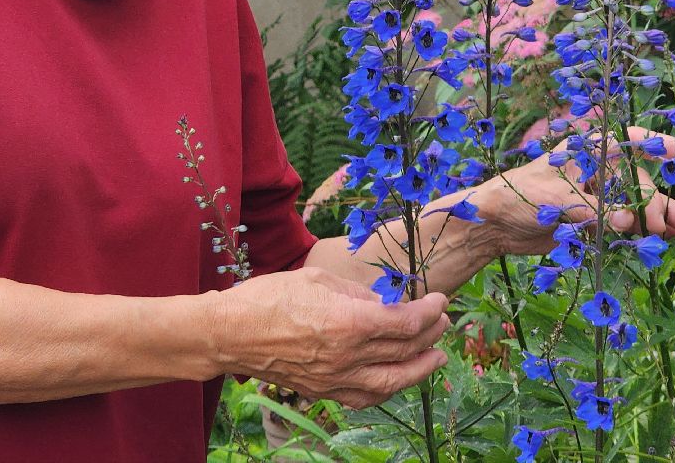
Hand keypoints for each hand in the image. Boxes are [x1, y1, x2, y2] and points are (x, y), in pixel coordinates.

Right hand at [214, 267, 449, 408]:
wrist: (231, 333)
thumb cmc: (269, 297)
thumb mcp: (318, 279)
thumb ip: (356, 293)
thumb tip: (382, 302)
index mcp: (349, 322)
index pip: (406, 322)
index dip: (430, 311)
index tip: (440, 300)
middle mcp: (348, 355)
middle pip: (405, 349)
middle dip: (431, 334)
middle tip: (443, 321)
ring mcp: (336, 379)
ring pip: (393, 380)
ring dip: (421, 368)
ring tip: (436, 356)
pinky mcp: (323, 391)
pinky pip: (366, 396)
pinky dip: (389, 388)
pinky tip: (399, 379)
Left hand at [474, 126, 674, 256]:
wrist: (494, 223)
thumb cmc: (518, 195)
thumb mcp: (553, 199)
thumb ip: (591, 209)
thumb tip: (625, 221)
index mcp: (587, 151)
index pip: (630, 142)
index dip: (662, 146)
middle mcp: (597, 171)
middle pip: (638, 182)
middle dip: (656, 202)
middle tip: (663, 226)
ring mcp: (598, 197)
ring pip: (637, 205)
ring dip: (660, 217)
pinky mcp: (595, 222)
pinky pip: (627, 225)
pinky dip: (644, 232)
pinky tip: (665, 241)